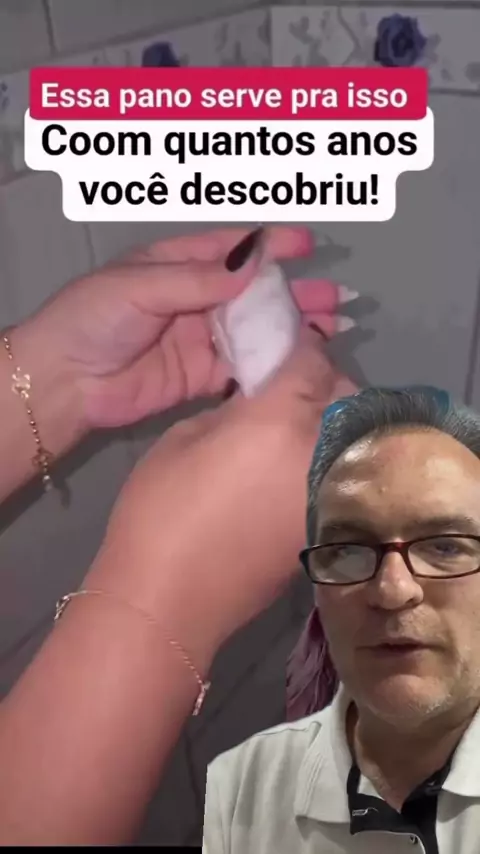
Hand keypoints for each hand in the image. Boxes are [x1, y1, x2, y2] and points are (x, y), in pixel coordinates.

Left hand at [17, 226, 347, 429]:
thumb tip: (254, 265)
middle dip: (295, 293)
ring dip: (291, 329)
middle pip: (254, 293)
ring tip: (332, 328)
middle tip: (337, 297)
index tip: (309, 244)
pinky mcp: (200, 377)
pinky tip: (300, 363)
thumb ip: (197, 279)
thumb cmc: (94, 319)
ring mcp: (200, 339)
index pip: (232, 249)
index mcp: (177, 264)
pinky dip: (270, 366)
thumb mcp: (141, 286)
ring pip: (255, 331)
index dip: (271, 245)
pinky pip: (241, 368)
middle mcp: (195, 299)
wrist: (64, 381)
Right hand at [91, 328, 356, 663]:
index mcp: (282, 419)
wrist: (170, 600)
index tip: (287, 342)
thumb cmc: (162, 510)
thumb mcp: (185, 437)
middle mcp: (321, 452)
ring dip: (332, 419)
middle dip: (324, 380)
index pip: (313, 360)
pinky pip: (340, 474)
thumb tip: (258, 401)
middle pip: (344, 394)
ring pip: (350, 436)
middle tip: (292, 383)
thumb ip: (233, 408)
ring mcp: (330, 494)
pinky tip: (297, 464)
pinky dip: (328, 458)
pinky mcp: (327, 527)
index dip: (301, 345)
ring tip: (298, 422)